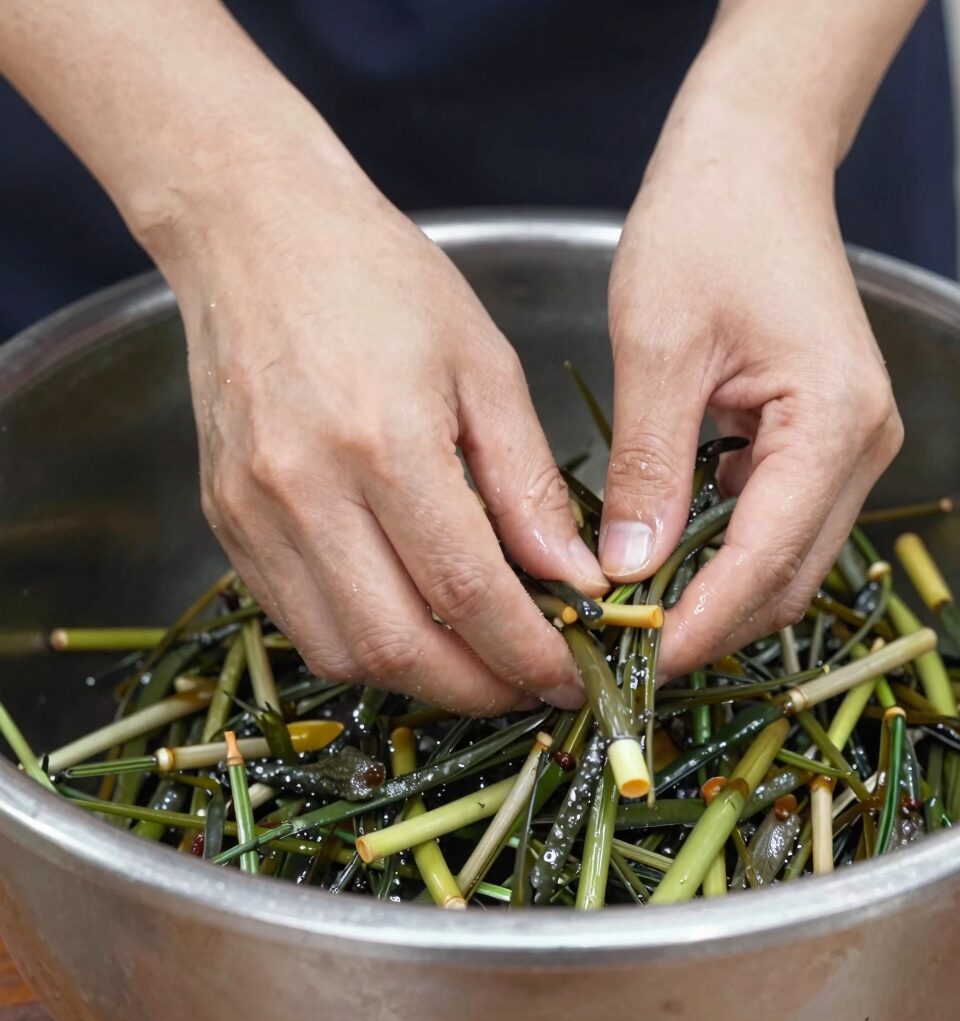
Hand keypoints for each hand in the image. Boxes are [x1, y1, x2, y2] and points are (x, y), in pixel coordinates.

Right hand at [163, 153, 606, 713]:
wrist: (254, 234)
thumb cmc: (380, 279)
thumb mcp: (483, 365)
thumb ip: (527, 483)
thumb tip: (573, 576)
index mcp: (383, 442)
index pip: (466, 591)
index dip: (527, 650)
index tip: (572, 672)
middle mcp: (304, 491)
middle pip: (397, 645)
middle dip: (478, 688)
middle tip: (532, 684)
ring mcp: (252, 513)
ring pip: (340, 651)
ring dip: (419, 680)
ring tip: (478, 663)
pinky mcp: (226, 521)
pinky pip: (297, 619)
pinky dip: (362, 643)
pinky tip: (410, 621)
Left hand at [602, 106, 902, 676]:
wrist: (751, 167)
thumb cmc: (705, 230)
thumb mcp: (660, 349)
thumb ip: (648, 465)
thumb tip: (628, 568)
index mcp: (835, 422)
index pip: (768, 561)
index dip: (701, 622)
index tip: (637, 660)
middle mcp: (862, 445)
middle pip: (787, 577)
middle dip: (708, 623)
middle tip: (623, 650)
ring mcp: (847, 445)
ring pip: (784, 559)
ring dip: (714, 595)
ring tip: (634, 613)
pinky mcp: (818, 440)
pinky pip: (775, 521)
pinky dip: (722, 553)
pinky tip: (664, 552)